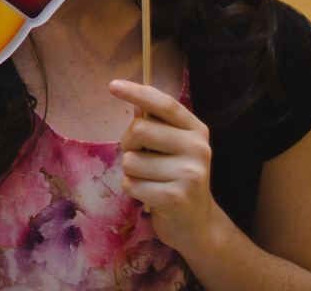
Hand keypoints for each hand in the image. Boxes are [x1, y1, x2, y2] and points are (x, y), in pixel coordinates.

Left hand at [111, 79, 216, 254]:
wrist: (196, 225)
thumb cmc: (175, 178)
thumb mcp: (171, 148)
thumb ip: (155, 125)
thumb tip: (136, 103)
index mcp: (196, 130)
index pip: (165, 103)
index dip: (137, 92)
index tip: (112, 85)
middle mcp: (198, 149)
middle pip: (140, 129)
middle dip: (128, 144)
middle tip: (141, 157)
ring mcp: (190, 175)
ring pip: (131, 160)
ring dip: (130, 172)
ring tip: (150, 181)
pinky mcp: (176, 198)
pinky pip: (131, 184)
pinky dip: (132, 190)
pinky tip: (150, 196)